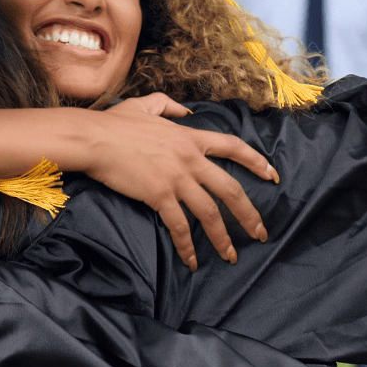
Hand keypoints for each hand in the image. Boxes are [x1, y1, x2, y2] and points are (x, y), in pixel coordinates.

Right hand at [89, 93, 277, 271]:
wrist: (94, 139)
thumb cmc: (114, 123)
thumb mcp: (146, 105)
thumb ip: (169, 106)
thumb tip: (186, 110)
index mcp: (190, 137)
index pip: (233, 147)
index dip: (256, 161)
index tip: (272, 176)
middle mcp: (190, 159)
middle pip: (230, 189)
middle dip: (249, 213)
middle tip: (260, 233)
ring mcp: (176, 178)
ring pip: (210, 212)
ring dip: (222, 237)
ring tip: (231, 255)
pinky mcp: (159, 195)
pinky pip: (179, 226)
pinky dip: (187, 246)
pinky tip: (192, 261)